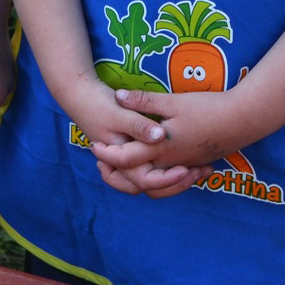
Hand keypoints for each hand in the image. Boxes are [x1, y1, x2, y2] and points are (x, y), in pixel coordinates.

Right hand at [50, 73, 195, 196]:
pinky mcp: (137, 152)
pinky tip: (192, 160)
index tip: (186, 169)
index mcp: (121, 160)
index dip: (167, 179)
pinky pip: (156, 169)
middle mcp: (126, 166)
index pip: (146, 181)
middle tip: (202, 172)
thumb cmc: (98, 104)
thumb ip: (138, 125)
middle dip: (179, 185)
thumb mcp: (118, 112)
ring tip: (202, 170)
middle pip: (154, 188)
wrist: (82, 96)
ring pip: (156, 183)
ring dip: (178, 180)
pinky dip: (172, 169)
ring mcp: (132, 160)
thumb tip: (160, 136)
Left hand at [94, 88, 254, 173]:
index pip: (125, 159)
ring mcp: (183, 164)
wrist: (243, 120)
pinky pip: (171, 178)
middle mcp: (169, 162)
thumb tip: (117, 96)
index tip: (94, 146)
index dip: (107, 155)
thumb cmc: (207, 109)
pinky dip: (158, 177)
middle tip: (102, 164)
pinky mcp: (194, 162)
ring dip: (138, 178)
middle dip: (118, 175)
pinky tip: (154, 163)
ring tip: (125, 166)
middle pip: (137, 179)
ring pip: (155, 184)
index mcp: (160, 148)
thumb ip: (144, 101)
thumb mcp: (173, 101)